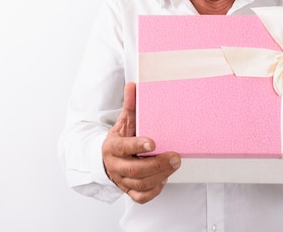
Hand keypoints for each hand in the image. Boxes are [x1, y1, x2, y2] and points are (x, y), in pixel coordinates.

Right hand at [102, 82, 180, 203]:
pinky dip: (154, 190)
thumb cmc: (120, 139)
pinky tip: (163, 179)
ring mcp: (122, 181)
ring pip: (140, 184)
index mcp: (111, 147)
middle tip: (175, 156)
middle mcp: (115, 166)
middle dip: (157, 164)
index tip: (153, 142)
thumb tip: (133, 86)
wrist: (107, 160)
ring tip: (174, 164)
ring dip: (160, 175)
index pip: (123, 148)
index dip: (137, 146)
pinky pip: (141, 197)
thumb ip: (130, 105)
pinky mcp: (128, 191)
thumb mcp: (123, 121)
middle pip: (135, 170)